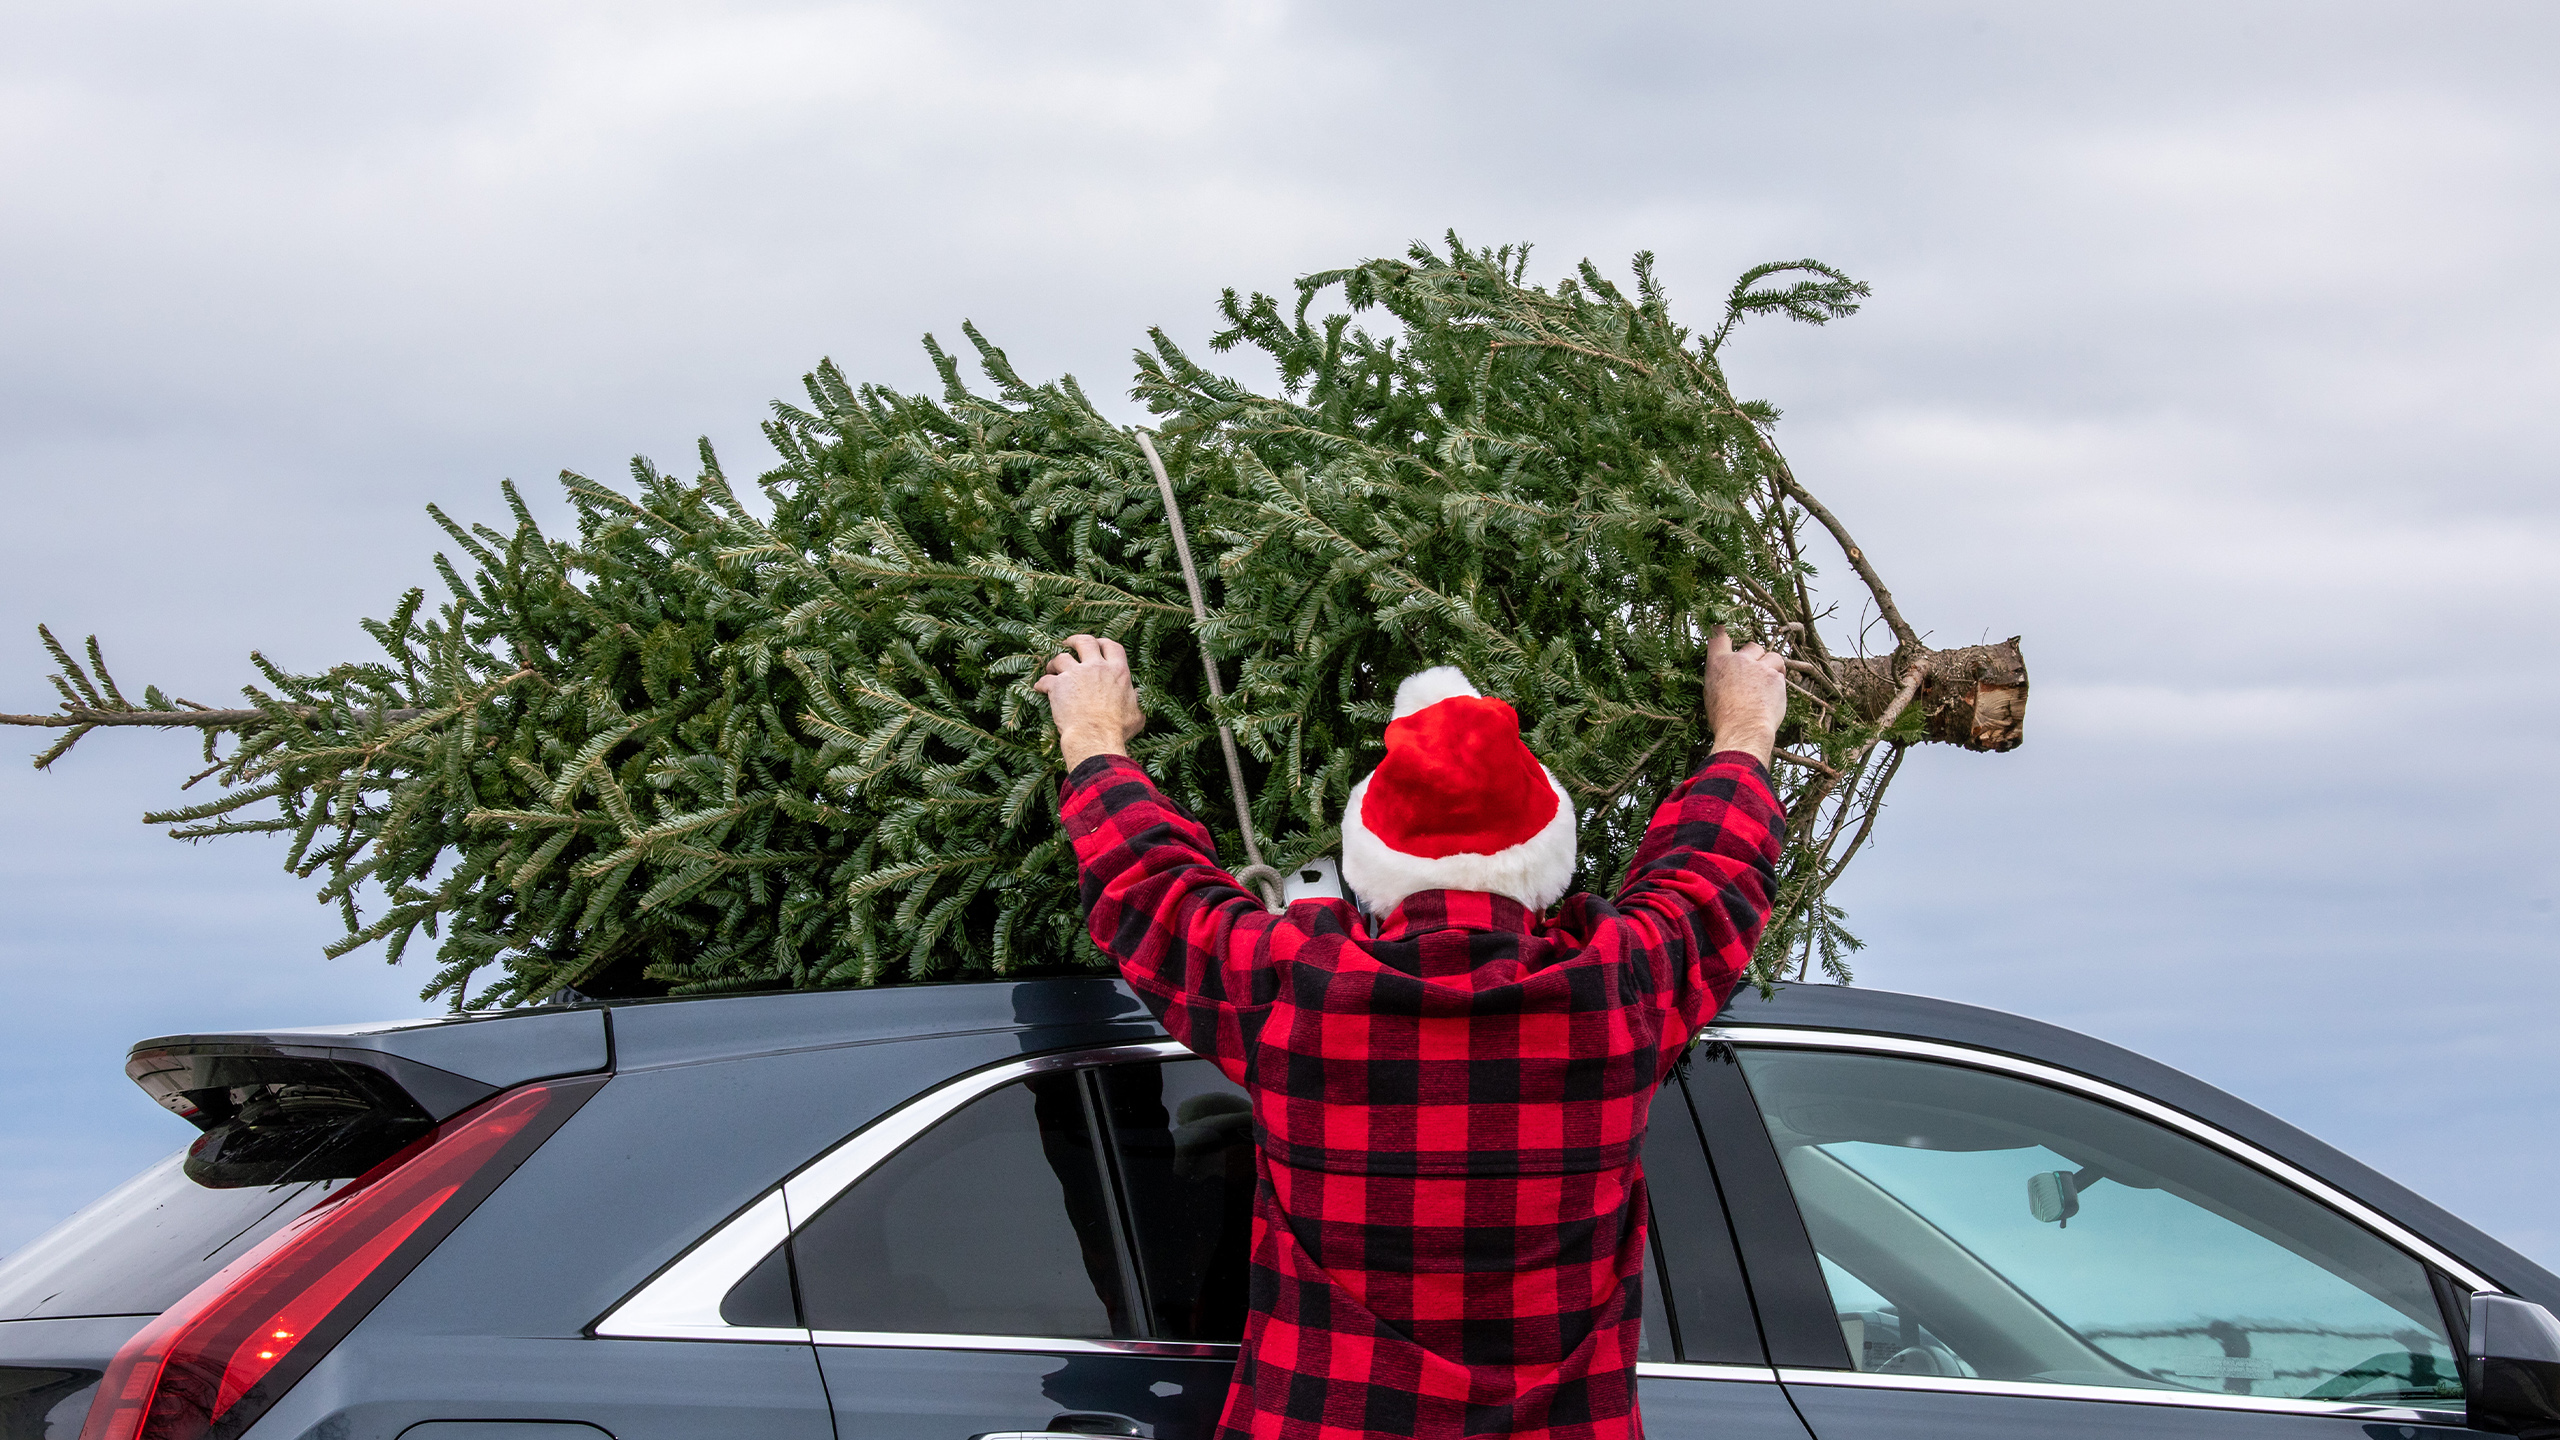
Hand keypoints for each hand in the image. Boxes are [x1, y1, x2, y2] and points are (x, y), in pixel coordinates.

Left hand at [1034, 634, 1146, 769]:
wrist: (1095, 737)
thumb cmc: (1117, 730)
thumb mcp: (1137, 714)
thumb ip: (1136, 701)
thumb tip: (1137, 694)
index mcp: (1118, 672)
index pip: (1112, 646)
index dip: (1103, 642)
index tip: (1097, 644)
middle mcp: (1097, 667)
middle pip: (1085, 642)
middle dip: (1075, 640)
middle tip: (1069, 644)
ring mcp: (1076, 674)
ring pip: (1061, 657)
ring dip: (1054, 662)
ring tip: (1051, 668)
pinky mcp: (1057, 685)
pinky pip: (1045, 680)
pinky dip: (1041, 684)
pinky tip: (1039, 688)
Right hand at [1704, 625, 1787, 765]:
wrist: (1743, 730)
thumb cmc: (1725, 720)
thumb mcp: (1712, 695)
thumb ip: (1722, 679)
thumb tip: (1729, 678)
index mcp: (1718, 664)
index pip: (1718, 636)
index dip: (1722, 627)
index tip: (1723, 623)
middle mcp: (1739, 661)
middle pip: (1753, 646)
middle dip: (1756, 656)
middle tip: (1756, 672)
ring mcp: (1760, 668)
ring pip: (1773, 657)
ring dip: (1772, 667)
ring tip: (1769, 683)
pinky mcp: (1777, 678)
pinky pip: (1781, 675)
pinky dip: (1779, 683)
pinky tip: (1773, 697)